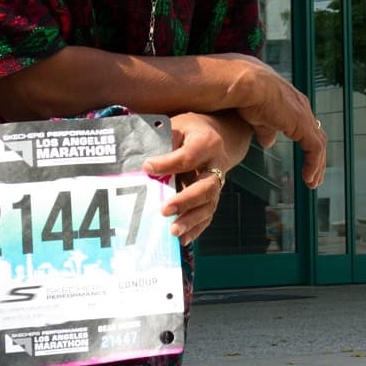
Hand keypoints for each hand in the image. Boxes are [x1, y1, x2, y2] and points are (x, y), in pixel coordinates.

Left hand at [143, 112, 247, 246]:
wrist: (219, 136)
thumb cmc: (191, 131)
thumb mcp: (179, 125)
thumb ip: (166, 140)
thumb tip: (146, 161)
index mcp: (207, 144)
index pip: (188, 156)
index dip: (167, 163)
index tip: (146, 167)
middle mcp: (217, 165)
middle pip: (205, 187)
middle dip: (185, 200)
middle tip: (164, 210)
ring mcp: (218, 184)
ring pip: (208, 205)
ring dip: (191, 220)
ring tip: (173, 231)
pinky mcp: (214, 197)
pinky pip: (208, 215)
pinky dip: (197, 229)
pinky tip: (183, 240)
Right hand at [218, 56, 326, 187]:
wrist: (241, 84)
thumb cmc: (241, 94)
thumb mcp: (255, 117)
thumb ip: (265, 129)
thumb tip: (269, 142)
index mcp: (290, 102)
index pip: (305, 126)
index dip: (306, 144)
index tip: (304, 161)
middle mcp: (301, 106)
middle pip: (316, 136)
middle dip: (316, 158)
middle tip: (313, 176)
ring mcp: (303, 114)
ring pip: (318, 144)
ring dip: (317, 165)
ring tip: (312, 182)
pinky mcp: (302, 124)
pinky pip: (315, 149)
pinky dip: (314, 165)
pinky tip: (308, 179)